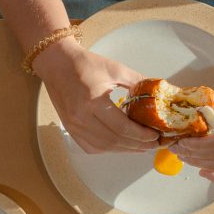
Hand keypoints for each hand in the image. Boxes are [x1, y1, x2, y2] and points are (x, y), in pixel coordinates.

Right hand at [33, 40, 159, 153]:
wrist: (57, 64)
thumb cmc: (84, 64)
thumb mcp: (115, 69)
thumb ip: (137, 82)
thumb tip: (156, 94)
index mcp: (93, 102)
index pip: (122, 127)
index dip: (141, 135)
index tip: (154, 135)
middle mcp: (81, 118)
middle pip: (114, 141)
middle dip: (136, 145)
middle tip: (152, 144)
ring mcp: (73, 126)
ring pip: (103, 147)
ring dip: (124, 149)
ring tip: (140, 147)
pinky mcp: (70, 129)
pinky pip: (91, 147)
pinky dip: (108, 149)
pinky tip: (120, 145)